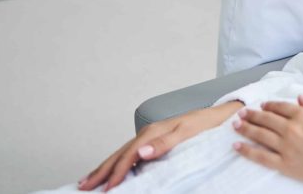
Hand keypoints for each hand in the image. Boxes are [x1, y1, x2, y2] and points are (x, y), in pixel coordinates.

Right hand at [78, 101, 242, 190]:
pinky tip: (112, 170)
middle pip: (118, 155)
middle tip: (83, 186)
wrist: (220, 115)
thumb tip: (139, 153)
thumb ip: (164, 143)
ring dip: (105, 167)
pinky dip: (117, 162)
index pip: (128, 156)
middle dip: (101, 171)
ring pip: (121, 154)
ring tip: (88, 180)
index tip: (105, 190)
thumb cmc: (206, 124)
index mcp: (153, 132)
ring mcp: (150, 136)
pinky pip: (129, 153)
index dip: (116, 174)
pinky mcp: (155, 140)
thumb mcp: (187, 132)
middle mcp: (148, 134)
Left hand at [232, 96, 302, 193]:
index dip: (269, 105)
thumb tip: (299, 98)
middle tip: (241, 113)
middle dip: (252, 115)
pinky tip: (237, 145)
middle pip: (266, 119)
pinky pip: (261, 156)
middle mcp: (292, 129)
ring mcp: (287, 147)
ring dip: (245, 128)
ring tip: (235, 125)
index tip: (262, 105)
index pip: (281, 107)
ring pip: (260, 135)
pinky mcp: (285, 165)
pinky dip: (247, 150)